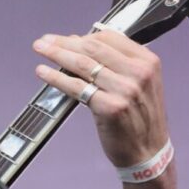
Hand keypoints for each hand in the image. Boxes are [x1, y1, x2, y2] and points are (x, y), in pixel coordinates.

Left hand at [32, 30, 168, 167]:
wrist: (148, 152)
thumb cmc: (139, 118)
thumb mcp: (139, 83)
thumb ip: (116, 63)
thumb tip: (79, 43)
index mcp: (147, 61)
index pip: (109, 38)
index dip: (81, 36)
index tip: (63, 38)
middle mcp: (138, 72)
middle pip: (92, 47)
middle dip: (64, 42)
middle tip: (44, 41)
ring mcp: (125, 90)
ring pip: (82, 64)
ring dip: (56, 54)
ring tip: (40, 50)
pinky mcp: (110, 107)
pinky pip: (76, 87)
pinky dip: (56, 77)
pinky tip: (43, 72)